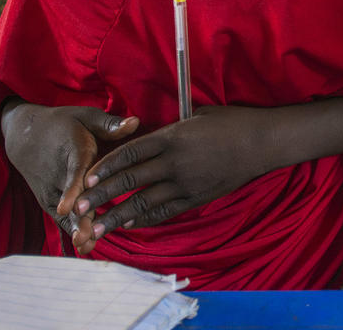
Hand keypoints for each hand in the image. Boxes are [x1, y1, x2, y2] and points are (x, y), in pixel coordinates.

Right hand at [0, 102, 139, 240]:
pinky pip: (63, 217)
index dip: (72, 190)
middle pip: (70, 198)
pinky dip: (73, 230)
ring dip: (75, 229)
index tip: (69, 208)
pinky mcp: (49, 200)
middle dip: (78, 218)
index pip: (73, 172)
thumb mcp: (86, 116)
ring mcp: (52, 190)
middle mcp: (59, 174)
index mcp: (72, 151)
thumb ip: (110, 124)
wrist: (24, 135)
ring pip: (66, 213)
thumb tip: (136, 122)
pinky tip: (86, 248)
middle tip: (86, 237)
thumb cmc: (64, 124)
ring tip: (86, 246)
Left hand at [68, 105, 269, 252]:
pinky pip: (167, 210)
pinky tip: (130, 223)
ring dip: (118, 215)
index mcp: (173, 137)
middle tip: (79, 207)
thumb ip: (171, 129)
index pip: (131, 152)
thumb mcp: (197, 116)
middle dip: (102, 195)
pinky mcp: (198, 197)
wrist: (263, 142)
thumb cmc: (232, 122)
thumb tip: (150, 133)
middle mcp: (175, 162)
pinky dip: (146, 218)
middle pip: (131, 180)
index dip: (107, 166)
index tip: (87, 177)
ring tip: (97, 227)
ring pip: (145, 201)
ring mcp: (187, 183)